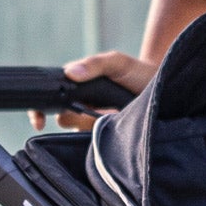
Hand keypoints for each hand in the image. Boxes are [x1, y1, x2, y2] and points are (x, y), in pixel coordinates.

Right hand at [33, 51, 153, 131]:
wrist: (167, 88)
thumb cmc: (138, 72)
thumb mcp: (117, 62)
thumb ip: (95, 64)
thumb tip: (71, 72)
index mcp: (79, 88)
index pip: (51, 100)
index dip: (40, 110)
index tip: (39, 120)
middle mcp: (83, 109)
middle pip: (62, 119)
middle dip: (71, 116)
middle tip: (90, 111)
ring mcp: (96, 125)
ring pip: (79, 131)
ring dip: (90, 124)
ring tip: (112, 113)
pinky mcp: (109, 139)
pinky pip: (96, 143)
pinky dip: (102, 136)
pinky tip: (117, 124)